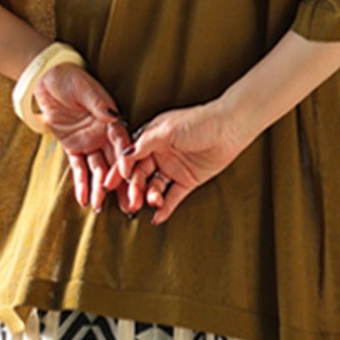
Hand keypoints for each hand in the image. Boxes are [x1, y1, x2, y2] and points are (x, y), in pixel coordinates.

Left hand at [31, 61, 139, 213]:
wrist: (46, 79)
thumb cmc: (68, 79)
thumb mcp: (84, 89)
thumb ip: (99, 104)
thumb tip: (114, 116)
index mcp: (110, 120)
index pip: (121, 143)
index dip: (125, 160)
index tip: (128, 176)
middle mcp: (103, 134)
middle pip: (114, 163)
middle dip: (119, 184)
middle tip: (126, 204)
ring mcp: (89, 142)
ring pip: (97, 170)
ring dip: (99, 188)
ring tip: (99, 206)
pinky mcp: (73, 148)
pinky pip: (78, 168)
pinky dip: (81, 184)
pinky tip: (84, 199)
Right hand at [102, 101, 250, 222]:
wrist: (230, 128)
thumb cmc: (200, 122)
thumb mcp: (167, 130)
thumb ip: (145, 143)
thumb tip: (125, 154)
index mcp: (151, 139)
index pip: (131, 158)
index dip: (120, 171)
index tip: (109, 183)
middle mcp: (160, 154)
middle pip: (141, 176)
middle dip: (135, 189)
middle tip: (131, 202)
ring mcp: (173, 168)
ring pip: (155, 187)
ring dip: (150, 197)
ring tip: (151, 203)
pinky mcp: (188, 180)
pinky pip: (173, 197)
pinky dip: (165, 208)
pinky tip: (157, 217)